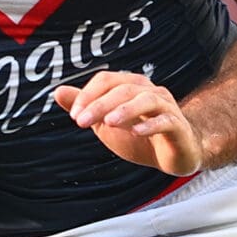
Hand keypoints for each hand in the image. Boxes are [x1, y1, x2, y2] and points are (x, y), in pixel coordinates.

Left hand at [53, 71, 203, 175]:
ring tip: (108, 123)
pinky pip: (166, 121)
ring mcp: (167, 107)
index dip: (88, 95)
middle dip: (100, 105)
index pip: (107, 80)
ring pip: (146, 100)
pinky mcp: (178, 127)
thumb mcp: (105, 123)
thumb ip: (86, 107)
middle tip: (80, 122)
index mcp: (131, 87)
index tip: (73, 115)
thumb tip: (58, 91)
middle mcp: (150, 92)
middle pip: (124, 89)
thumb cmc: (139, 137)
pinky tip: (136, 132)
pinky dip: (150, 125)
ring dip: (125, 110)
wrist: (173, 156)